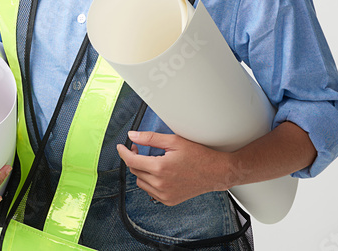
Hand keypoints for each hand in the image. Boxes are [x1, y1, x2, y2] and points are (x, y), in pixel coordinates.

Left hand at [116, 131, 237, 206]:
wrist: (215, 172)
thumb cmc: (199, 155)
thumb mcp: (173, 141)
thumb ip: (150, 138)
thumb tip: (132, 136)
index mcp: (160, 168)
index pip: (131, 160)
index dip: (123, 151)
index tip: (121, 146)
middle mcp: (160, 184)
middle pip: (135, 170)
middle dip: (134, 158)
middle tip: (140, 149)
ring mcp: (164, 195)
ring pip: (141, 182)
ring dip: (142, 171)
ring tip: (153, 161)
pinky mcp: (169, 201)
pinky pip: (150, 191)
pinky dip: (150, 182)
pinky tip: (160, 173)